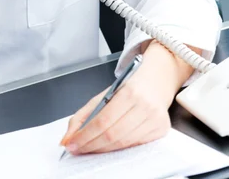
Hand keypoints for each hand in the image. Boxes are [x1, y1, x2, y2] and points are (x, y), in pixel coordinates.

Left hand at [60, 42, 197, 153]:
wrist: (156, 81)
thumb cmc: (129, 87)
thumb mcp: (105, 94)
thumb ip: (84, 114)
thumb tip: (68, 137)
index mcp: (129, 92)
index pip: (103, 120)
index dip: (85, 135)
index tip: (71, 143)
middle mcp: (144, 106)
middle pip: (112, 134)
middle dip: (91, 144)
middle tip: (77, 148)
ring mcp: (155, 119)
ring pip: (123, 144)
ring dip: (102, 149)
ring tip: (89, 148)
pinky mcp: (161, 130)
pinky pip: (135, 145)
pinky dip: (119, 148)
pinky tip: (108, 146)